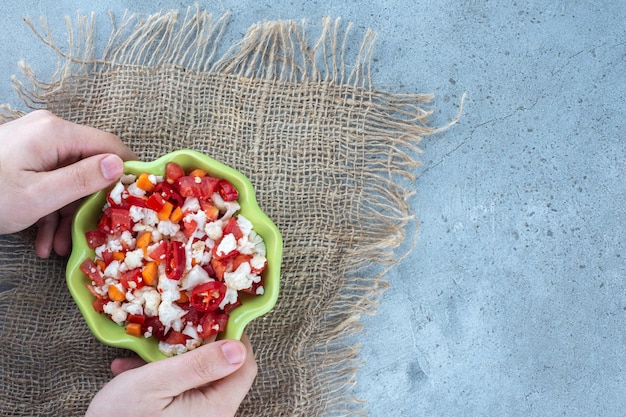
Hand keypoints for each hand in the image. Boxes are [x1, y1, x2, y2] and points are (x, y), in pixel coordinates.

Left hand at [0, 110, 134, 256]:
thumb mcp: (39, 196)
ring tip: (58, 247)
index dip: (129, 171)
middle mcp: (49, 132)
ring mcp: (35, 144)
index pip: (110, 146)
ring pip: (68, 180)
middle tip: (90, 236)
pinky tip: (42, 239)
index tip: (141, 197)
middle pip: (88, 167)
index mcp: (56, 133)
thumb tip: (120, 165)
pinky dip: (49, 209)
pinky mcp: (24, 156)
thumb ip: (83, 179)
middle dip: (88, 205)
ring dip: (66, 215)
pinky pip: (49, 180)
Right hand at [86, 336, 257, 416]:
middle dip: (195, 346)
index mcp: (216, 408)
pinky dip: (161, 379)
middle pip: (220, 370)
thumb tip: (238, 348)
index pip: (244, 365)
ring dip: (172, 361)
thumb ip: (198, 364)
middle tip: (173, 330)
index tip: (212, 316)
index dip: (233, 336)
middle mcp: (213, 416)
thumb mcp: (156, 383)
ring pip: (197, 378)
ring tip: (141, 355)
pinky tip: (131, 372)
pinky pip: (180, 392)